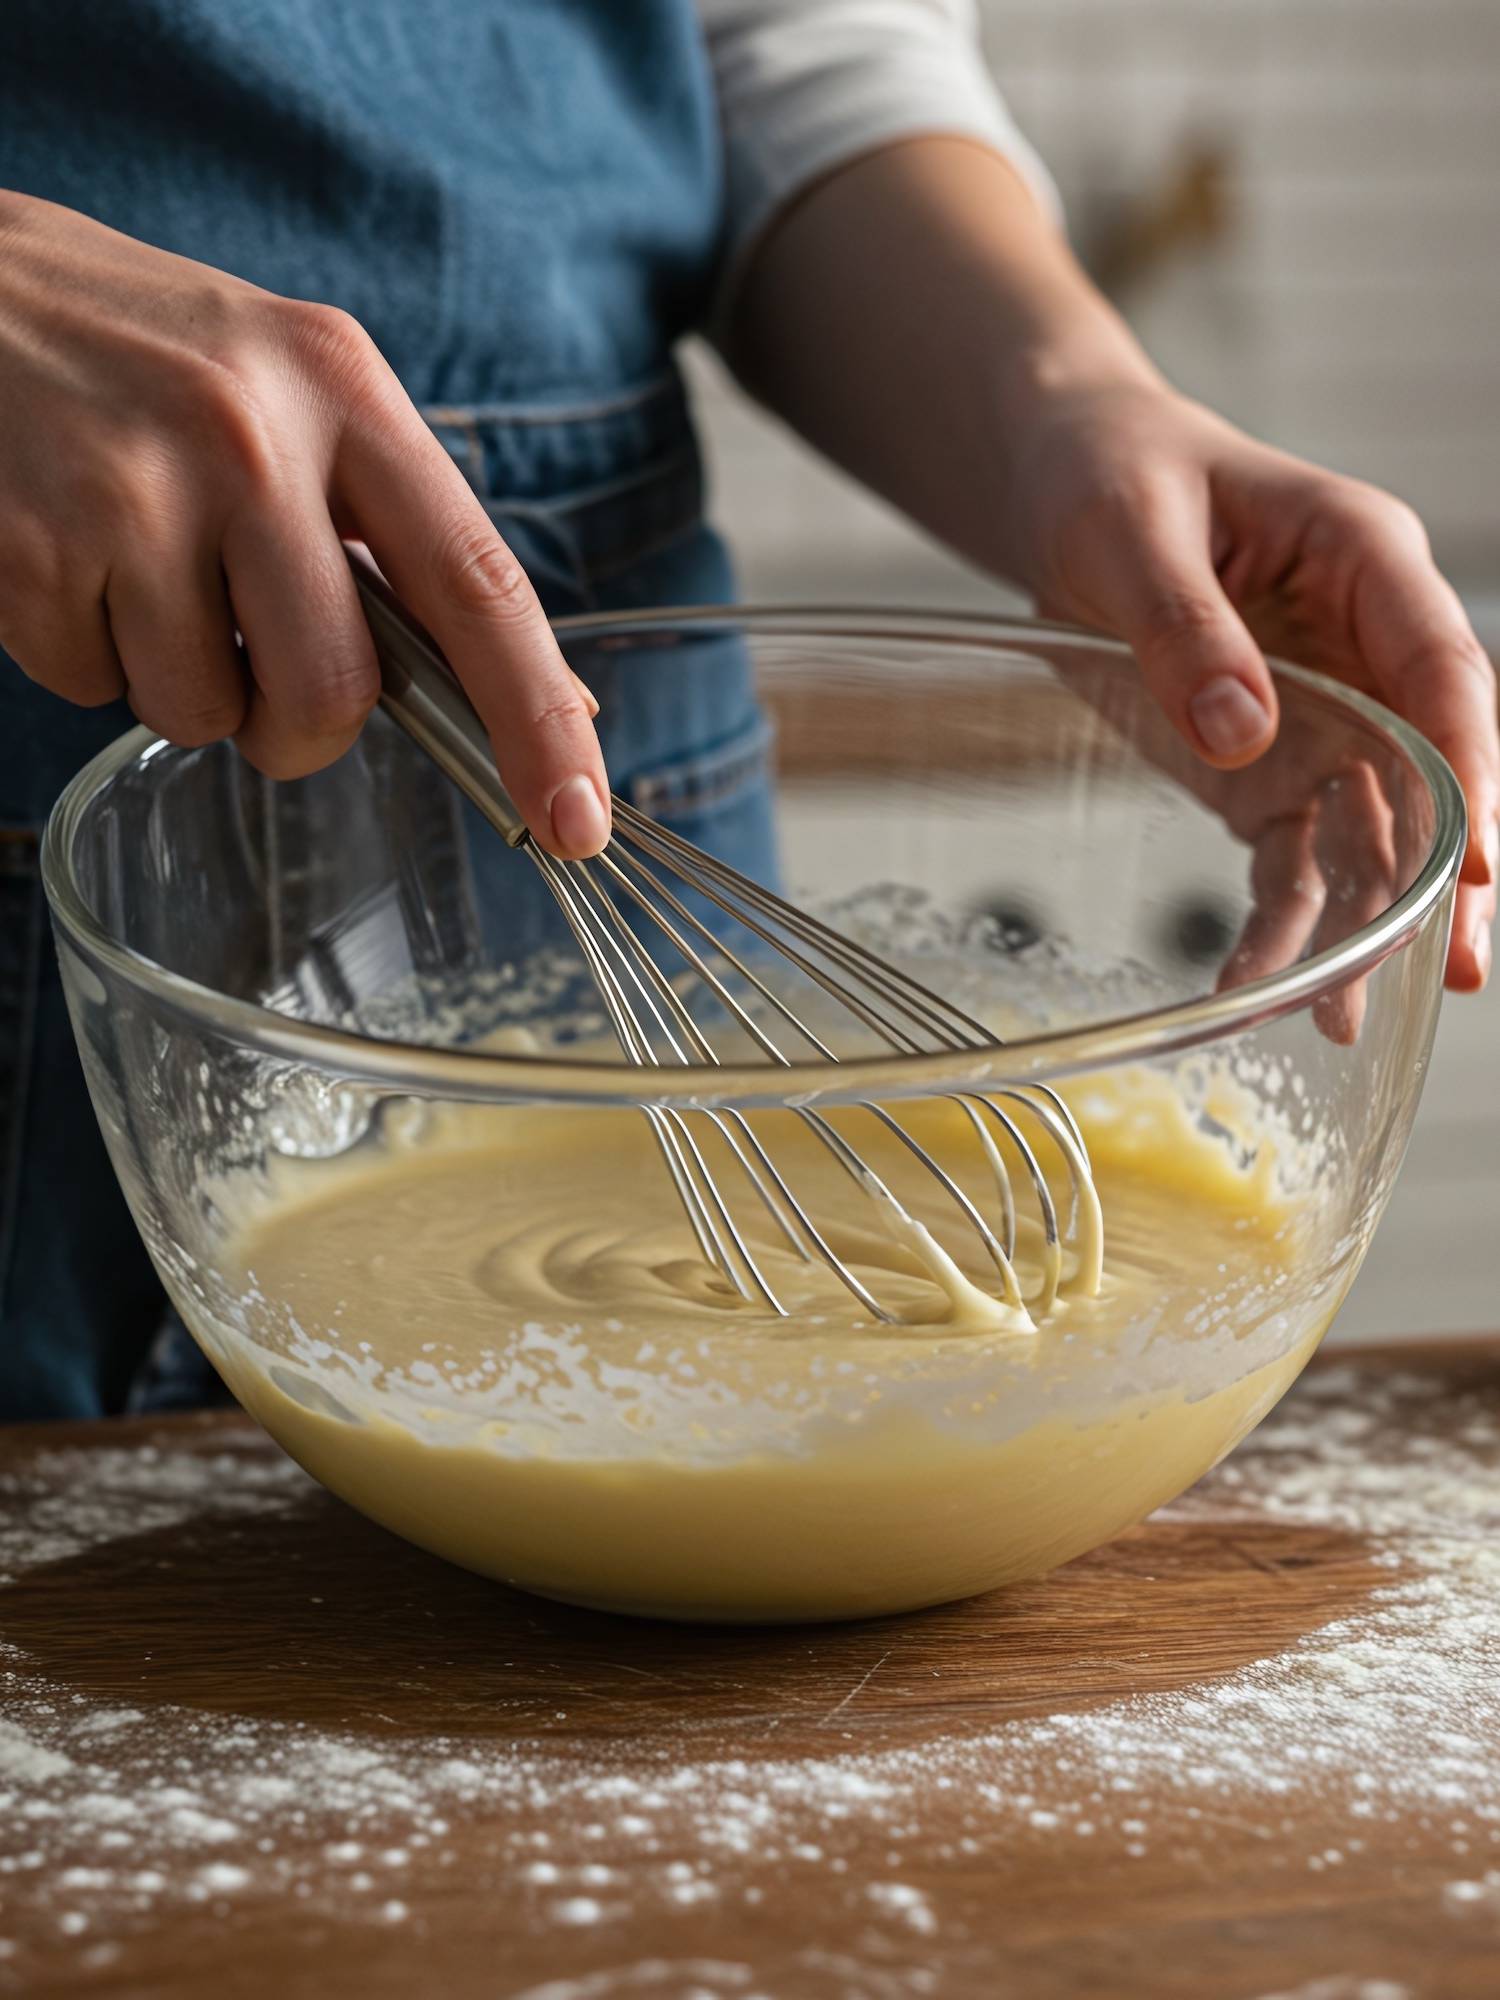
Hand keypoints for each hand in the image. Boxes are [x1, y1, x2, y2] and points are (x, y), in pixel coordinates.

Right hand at [0, 192, 608, 856]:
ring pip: (206, 714)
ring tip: (135, 569)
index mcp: (345, 392)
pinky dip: (82, 654)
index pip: (477, 585)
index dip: (536, 720)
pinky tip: (65, 556)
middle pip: (334, 693)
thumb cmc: (149, 361)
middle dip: (296, 726)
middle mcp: (252, 435)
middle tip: (250, 662)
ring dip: (177, 684)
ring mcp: (137, 489)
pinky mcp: (35, 544)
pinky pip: (92, 690)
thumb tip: (546, 700)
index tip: (577, 824)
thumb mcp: (296, 394)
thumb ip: (406, 539)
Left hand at [1002, 380, 1497, 992]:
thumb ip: (1182, 625)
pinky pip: (1290, 853)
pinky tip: (1262, 989)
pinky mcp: (1268, 766)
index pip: (1442, 668)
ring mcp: (1325, 713)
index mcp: (1363, 558)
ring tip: (1353, 1018)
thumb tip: (1241, 732)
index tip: (1474, 857)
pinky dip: (1281, 922)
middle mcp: (1366, 645)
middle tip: (1462, 967)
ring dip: (1366, 922)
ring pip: (1372, 829)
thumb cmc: (1113, 476)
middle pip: (1433, 767)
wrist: (1070, 485)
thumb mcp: (1129, 531)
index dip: (1469, 765)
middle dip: (1449, 873)